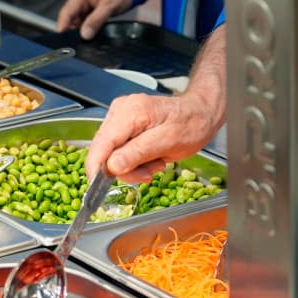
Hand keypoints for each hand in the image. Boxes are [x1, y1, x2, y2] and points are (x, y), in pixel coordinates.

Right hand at [56, 0, 133, 38]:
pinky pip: (81, 21)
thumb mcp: (110, 6)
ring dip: (80, 30)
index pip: (66, 12)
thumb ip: (97, 20)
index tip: (62, 39)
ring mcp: (81, 4)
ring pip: (75, 22)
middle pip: (69, 19)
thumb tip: (85, 34)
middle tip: (80, 42)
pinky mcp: (85, 10)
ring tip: (88, 37)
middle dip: (73, 31)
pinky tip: (90, 33)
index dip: (62, 27)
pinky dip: (85, 28)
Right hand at [85, 91, 222, 182]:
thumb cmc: (190, 124)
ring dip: (133, 166)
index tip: (98, 187)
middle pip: (105, 150)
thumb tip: (112, 167)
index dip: (96, 166)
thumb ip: (139, 153)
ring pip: (112, 153)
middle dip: (125, 168)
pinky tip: (152, 157)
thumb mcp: (169, 141)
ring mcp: (121, 117)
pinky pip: (120, 150)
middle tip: (149, 171)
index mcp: (131, 111)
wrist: (200, 114)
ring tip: (156, 161)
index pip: (102, 142)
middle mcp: (121, 110)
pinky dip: (135, 160)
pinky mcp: (124, 125)